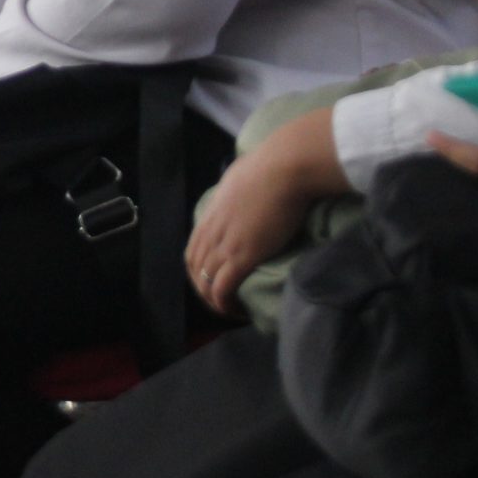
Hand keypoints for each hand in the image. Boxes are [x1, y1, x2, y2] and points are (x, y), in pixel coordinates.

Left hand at [186, 112, 345, 315]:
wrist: (284, 168)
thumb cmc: (271, 167)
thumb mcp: (242, 179)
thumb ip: (239, 191)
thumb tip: (247, 190)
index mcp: (211, 213)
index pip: (194, 248)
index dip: (199, 268)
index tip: (212, 278)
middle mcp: (212, 230)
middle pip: (194, 267)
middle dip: (202, 287)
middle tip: (220, 300)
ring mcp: (225, 243)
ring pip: (205, 280)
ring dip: (212, 299)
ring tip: (227, 310)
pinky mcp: (242, 255)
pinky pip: (223, 287)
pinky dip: (224, 303)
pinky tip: (235, 311)